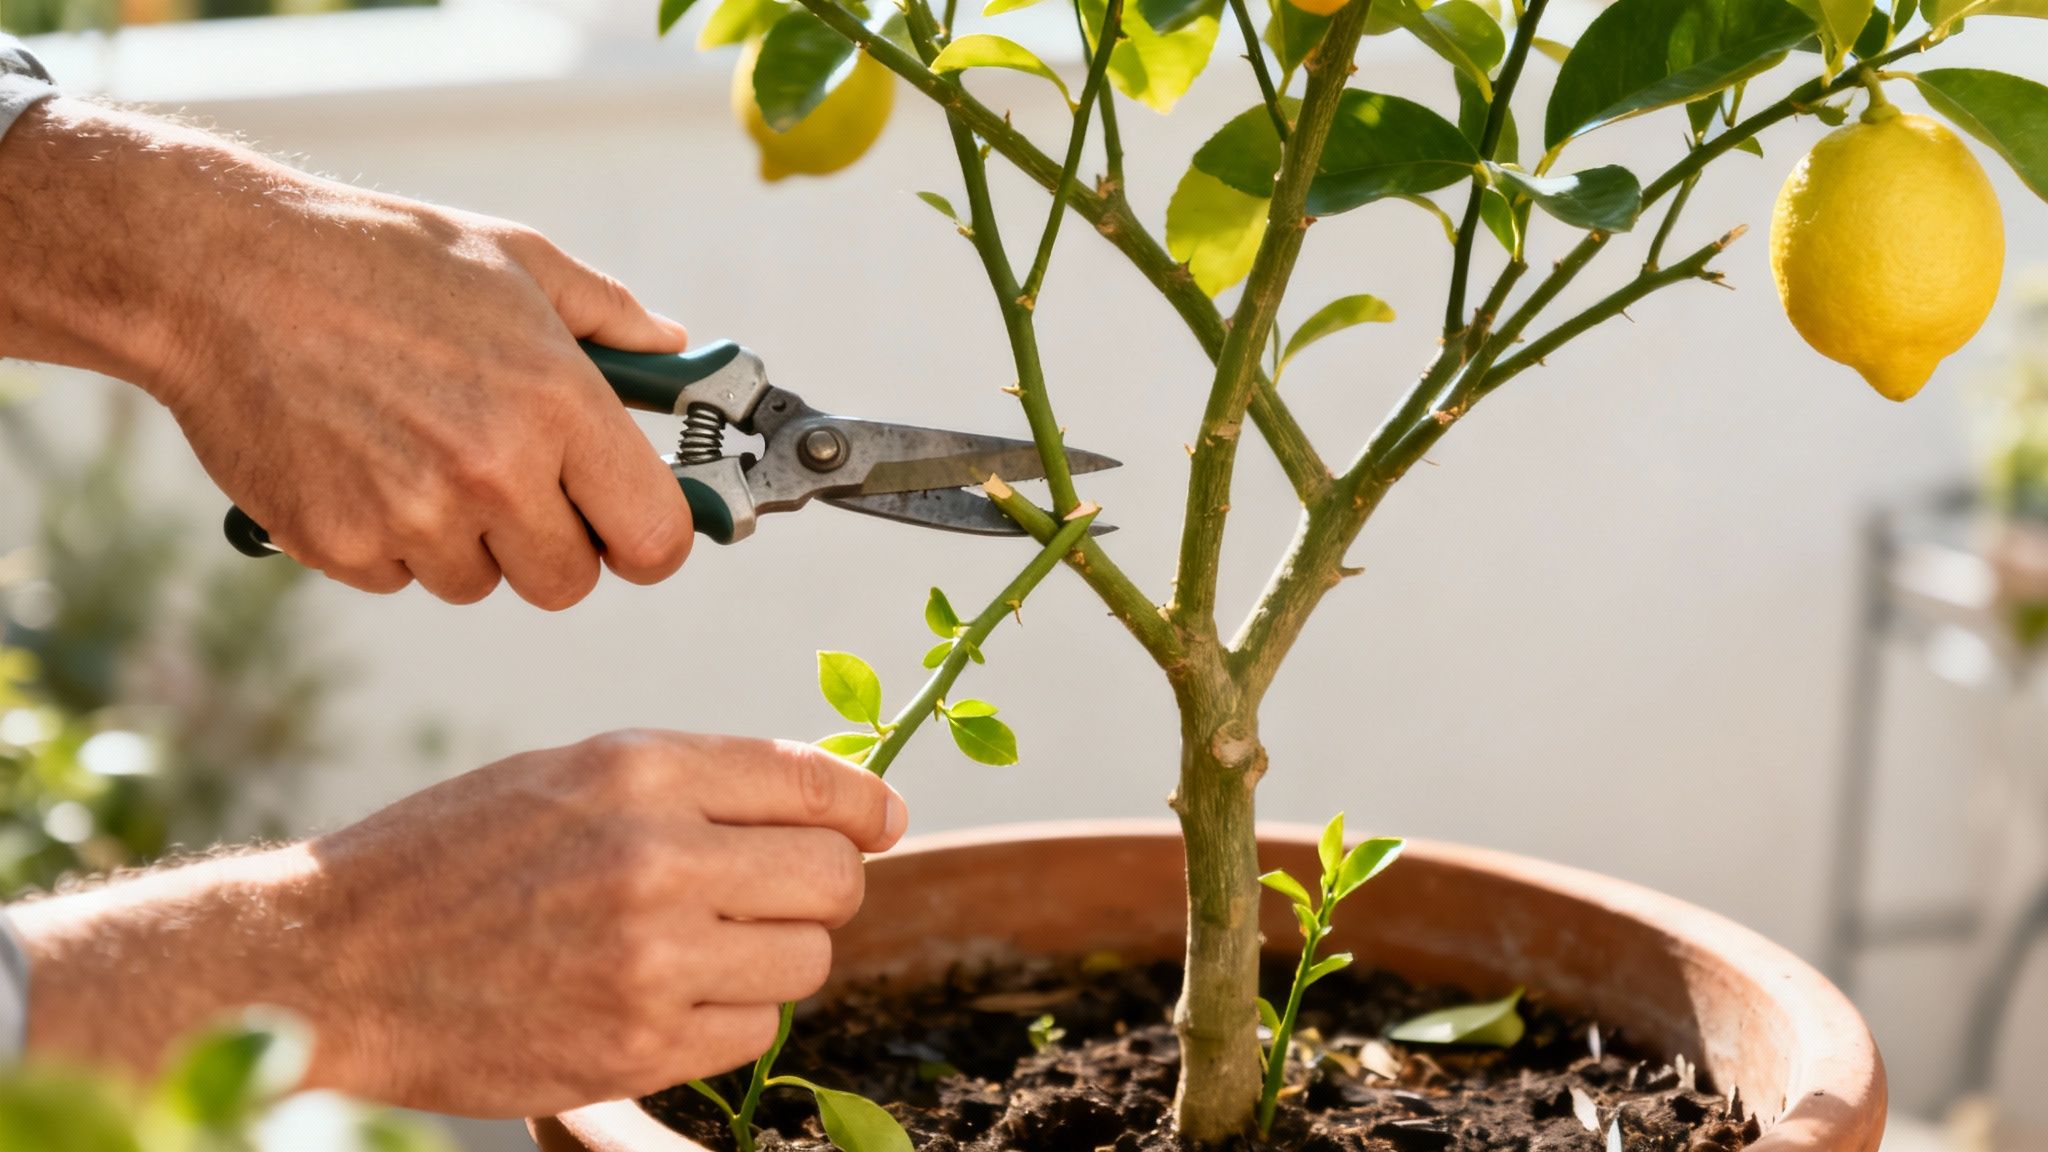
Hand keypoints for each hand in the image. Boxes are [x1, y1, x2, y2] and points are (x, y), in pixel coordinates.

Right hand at [0, 98, 693, 608]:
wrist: (223, 272)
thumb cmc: (378, 259)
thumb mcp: (517, 261)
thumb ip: (610, 315)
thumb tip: (674, 349)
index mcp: (559, 404)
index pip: (654, 538)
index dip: (649, 541)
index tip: (629, 526)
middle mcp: (494, 470)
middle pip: (568, 582)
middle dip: (552, 543)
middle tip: (515, 483)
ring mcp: (413, 515)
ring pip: (478, 582)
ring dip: (463, 539)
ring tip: (420, 449)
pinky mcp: (340, 543)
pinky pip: (398, 578)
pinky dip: (387, 537)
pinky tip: (362, 460)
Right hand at [10, 731, 908, 1116]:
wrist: (333, 962)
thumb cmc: (450, 857)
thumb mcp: (568, 772)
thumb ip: (694, 779)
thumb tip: (834, 796)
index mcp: (637, 768)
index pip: (812, 782)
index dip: (865, 805)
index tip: (882, 820)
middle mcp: (657, 856)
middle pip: (834, 876)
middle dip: (819, 884)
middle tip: (773, 892)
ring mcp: (650, 959)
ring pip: (807, 958)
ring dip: (774, 953)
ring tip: (701, 944)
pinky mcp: (637, 1047)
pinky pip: (756, 1030)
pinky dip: (731, 1015)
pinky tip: (666, 994)